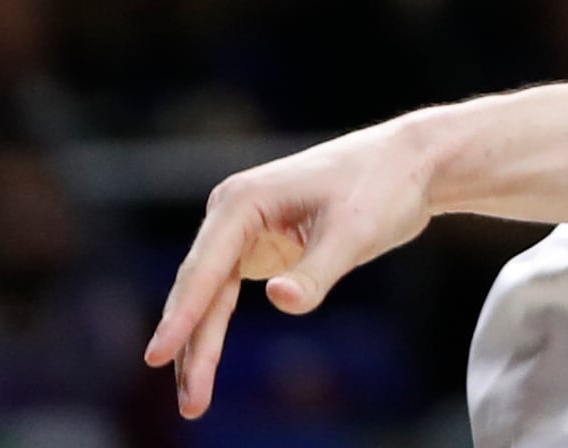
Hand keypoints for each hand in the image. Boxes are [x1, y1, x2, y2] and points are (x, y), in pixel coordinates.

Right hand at [147, 121, 436, 418]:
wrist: (410, 164)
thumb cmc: (382, 188)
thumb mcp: (355, 233)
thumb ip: (315, 272)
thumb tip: (277, 300)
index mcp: (244, 200)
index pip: (204, 267)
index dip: (181, 317)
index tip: (157, 356)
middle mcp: (233, 212)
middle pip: (199, 288)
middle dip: (189, 345)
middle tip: (190, 404)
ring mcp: (243, 230)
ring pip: (209, 297)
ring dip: (200, 346)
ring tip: (194, 402)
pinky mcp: (259, 246)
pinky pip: (225, 296)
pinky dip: (216, 330)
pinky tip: (205, 366)